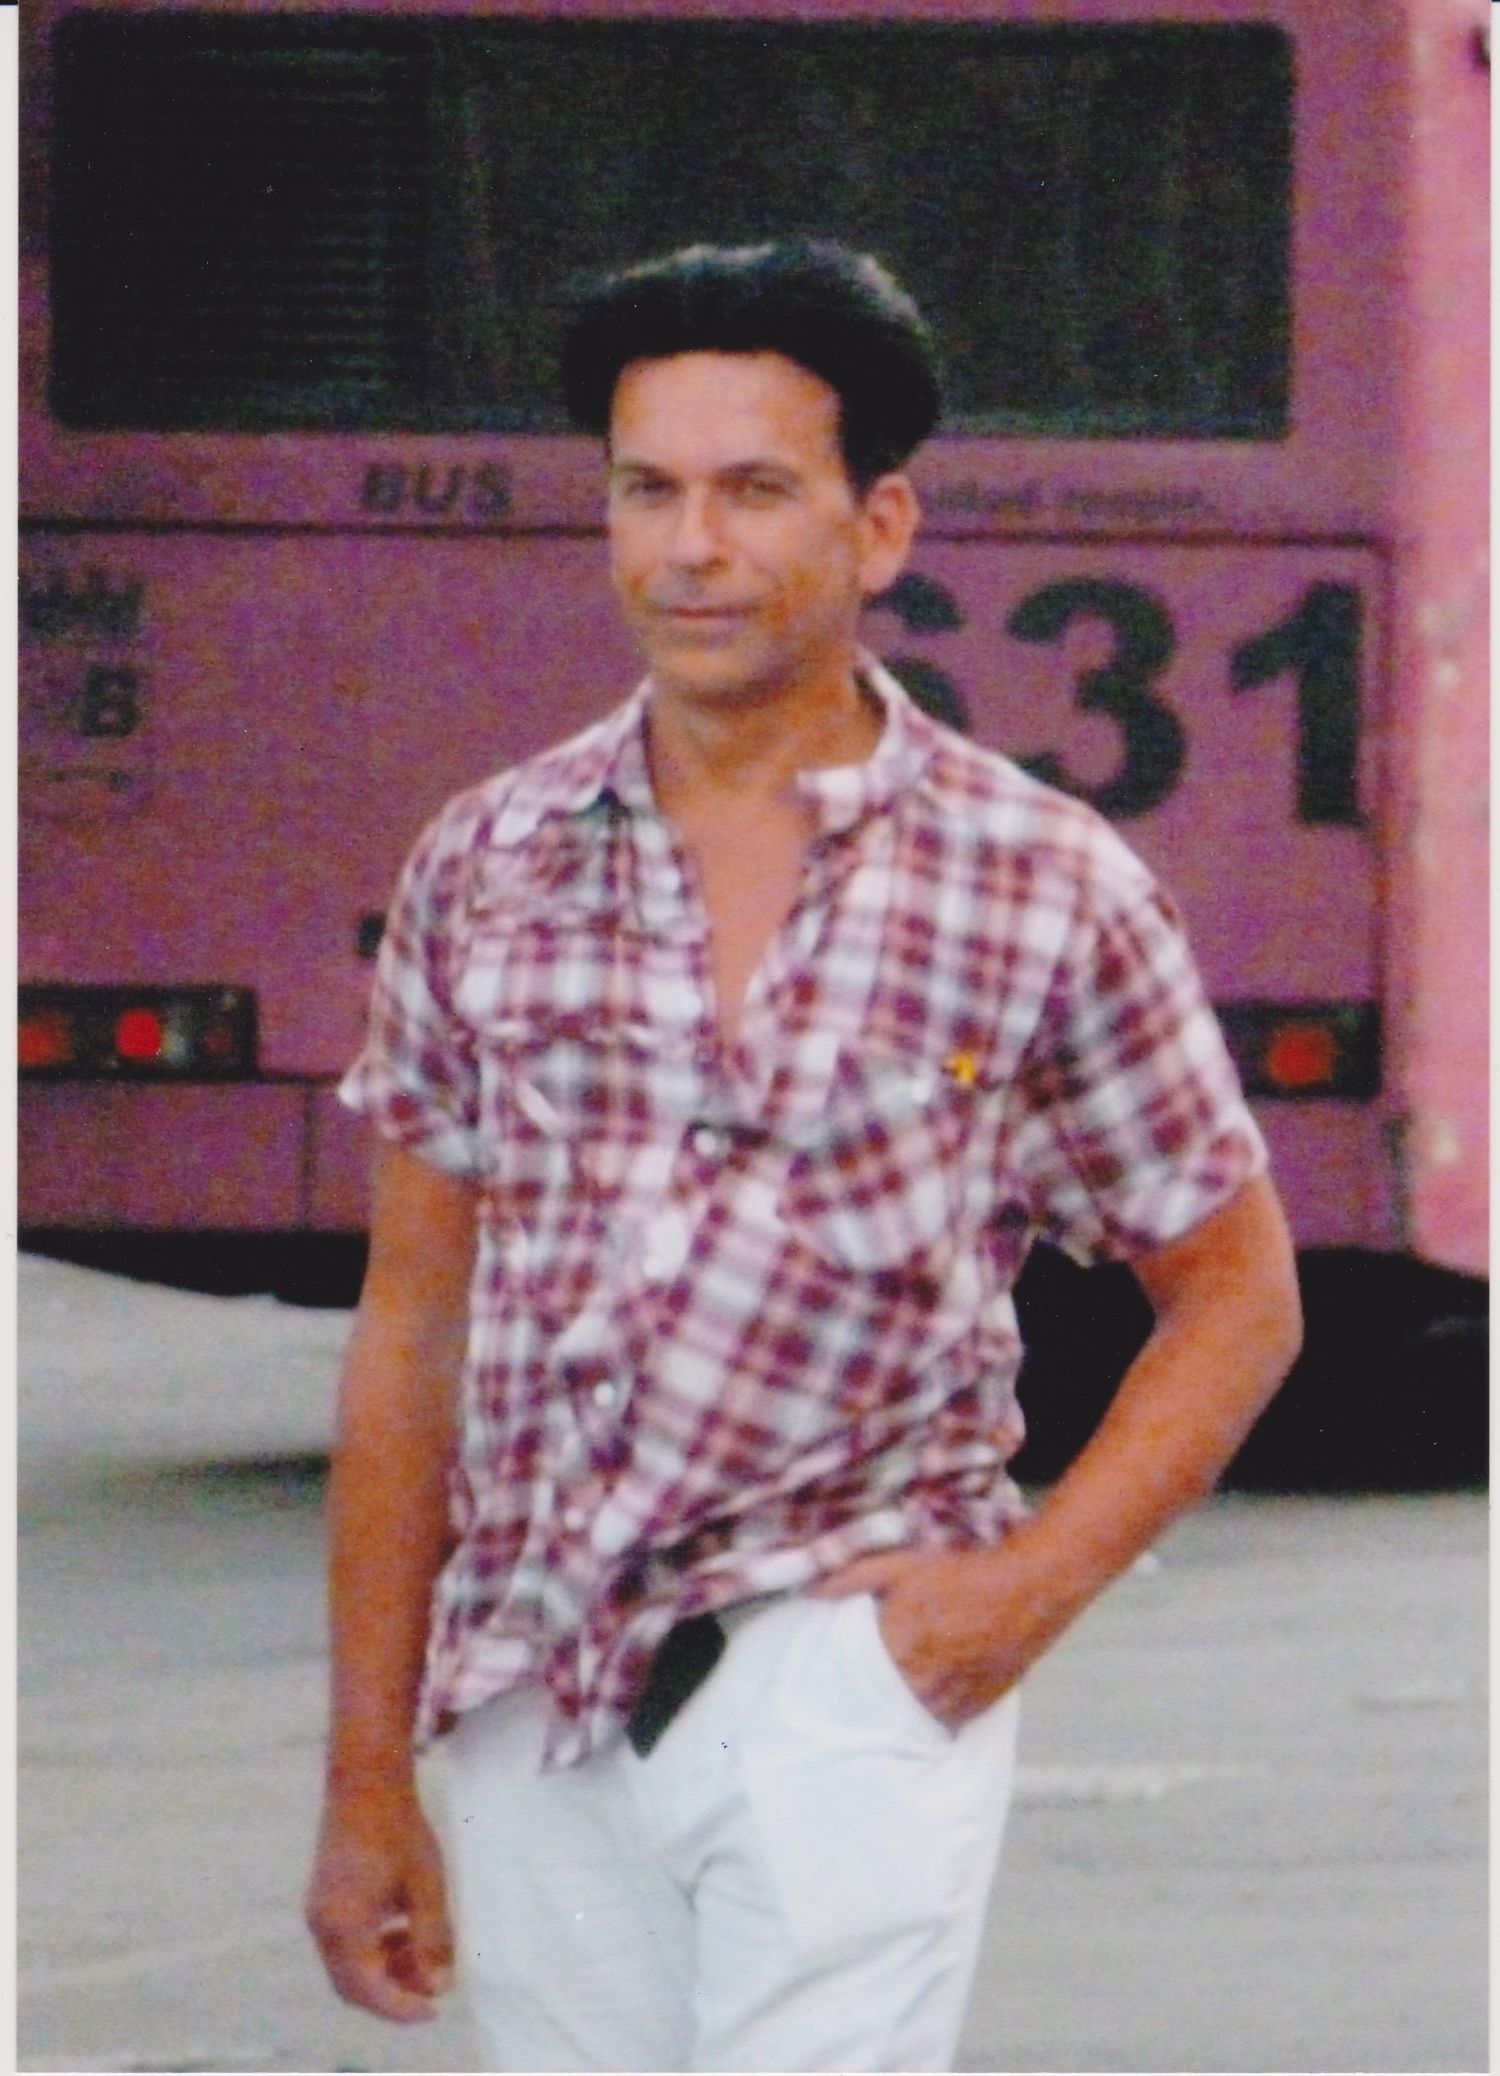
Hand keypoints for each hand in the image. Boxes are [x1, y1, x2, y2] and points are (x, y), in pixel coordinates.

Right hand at [306, 1778, 453, 2022]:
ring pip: (348, 1964)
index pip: (370, 1991)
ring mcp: (318, 1911)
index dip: (402, 2008)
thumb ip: (432, 1939)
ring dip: (383, 1969)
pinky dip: (372, 1947)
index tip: (434, 2009)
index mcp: (345, 1929)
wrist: (365, 1781)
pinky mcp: (323, 1897)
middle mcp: (322, 1927)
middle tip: (430, 1984)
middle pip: (353, 1986)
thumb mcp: (426, 1887)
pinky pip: (344, 1942)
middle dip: (392, 1993)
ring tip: (422, 1951)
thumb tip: (439, 1985)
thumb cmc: (400, 1831)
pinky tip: (402, 1927)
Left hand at [812, 1540, 1063, 1730]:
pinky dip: (933, 1718)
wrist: (1032, 1585)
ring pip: (914, 1721)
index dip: (840, 1684)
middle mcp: (923, 1683)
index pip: (854, 1683)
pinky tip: (927, 1706)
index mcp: (897, 1650)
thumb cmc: (965, 1570)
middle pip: (882, 1709)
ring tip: (890, 1709)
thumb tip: (809, 1590)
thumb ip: (853, 1578)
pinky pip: (946, 1725)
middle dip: (868, 1704)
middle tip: (857, 1699)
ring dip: (901, 1716)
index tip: (827, 1686)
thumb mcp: (902, 1564)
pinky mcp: (981, 1707)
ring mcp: (954, 1699)